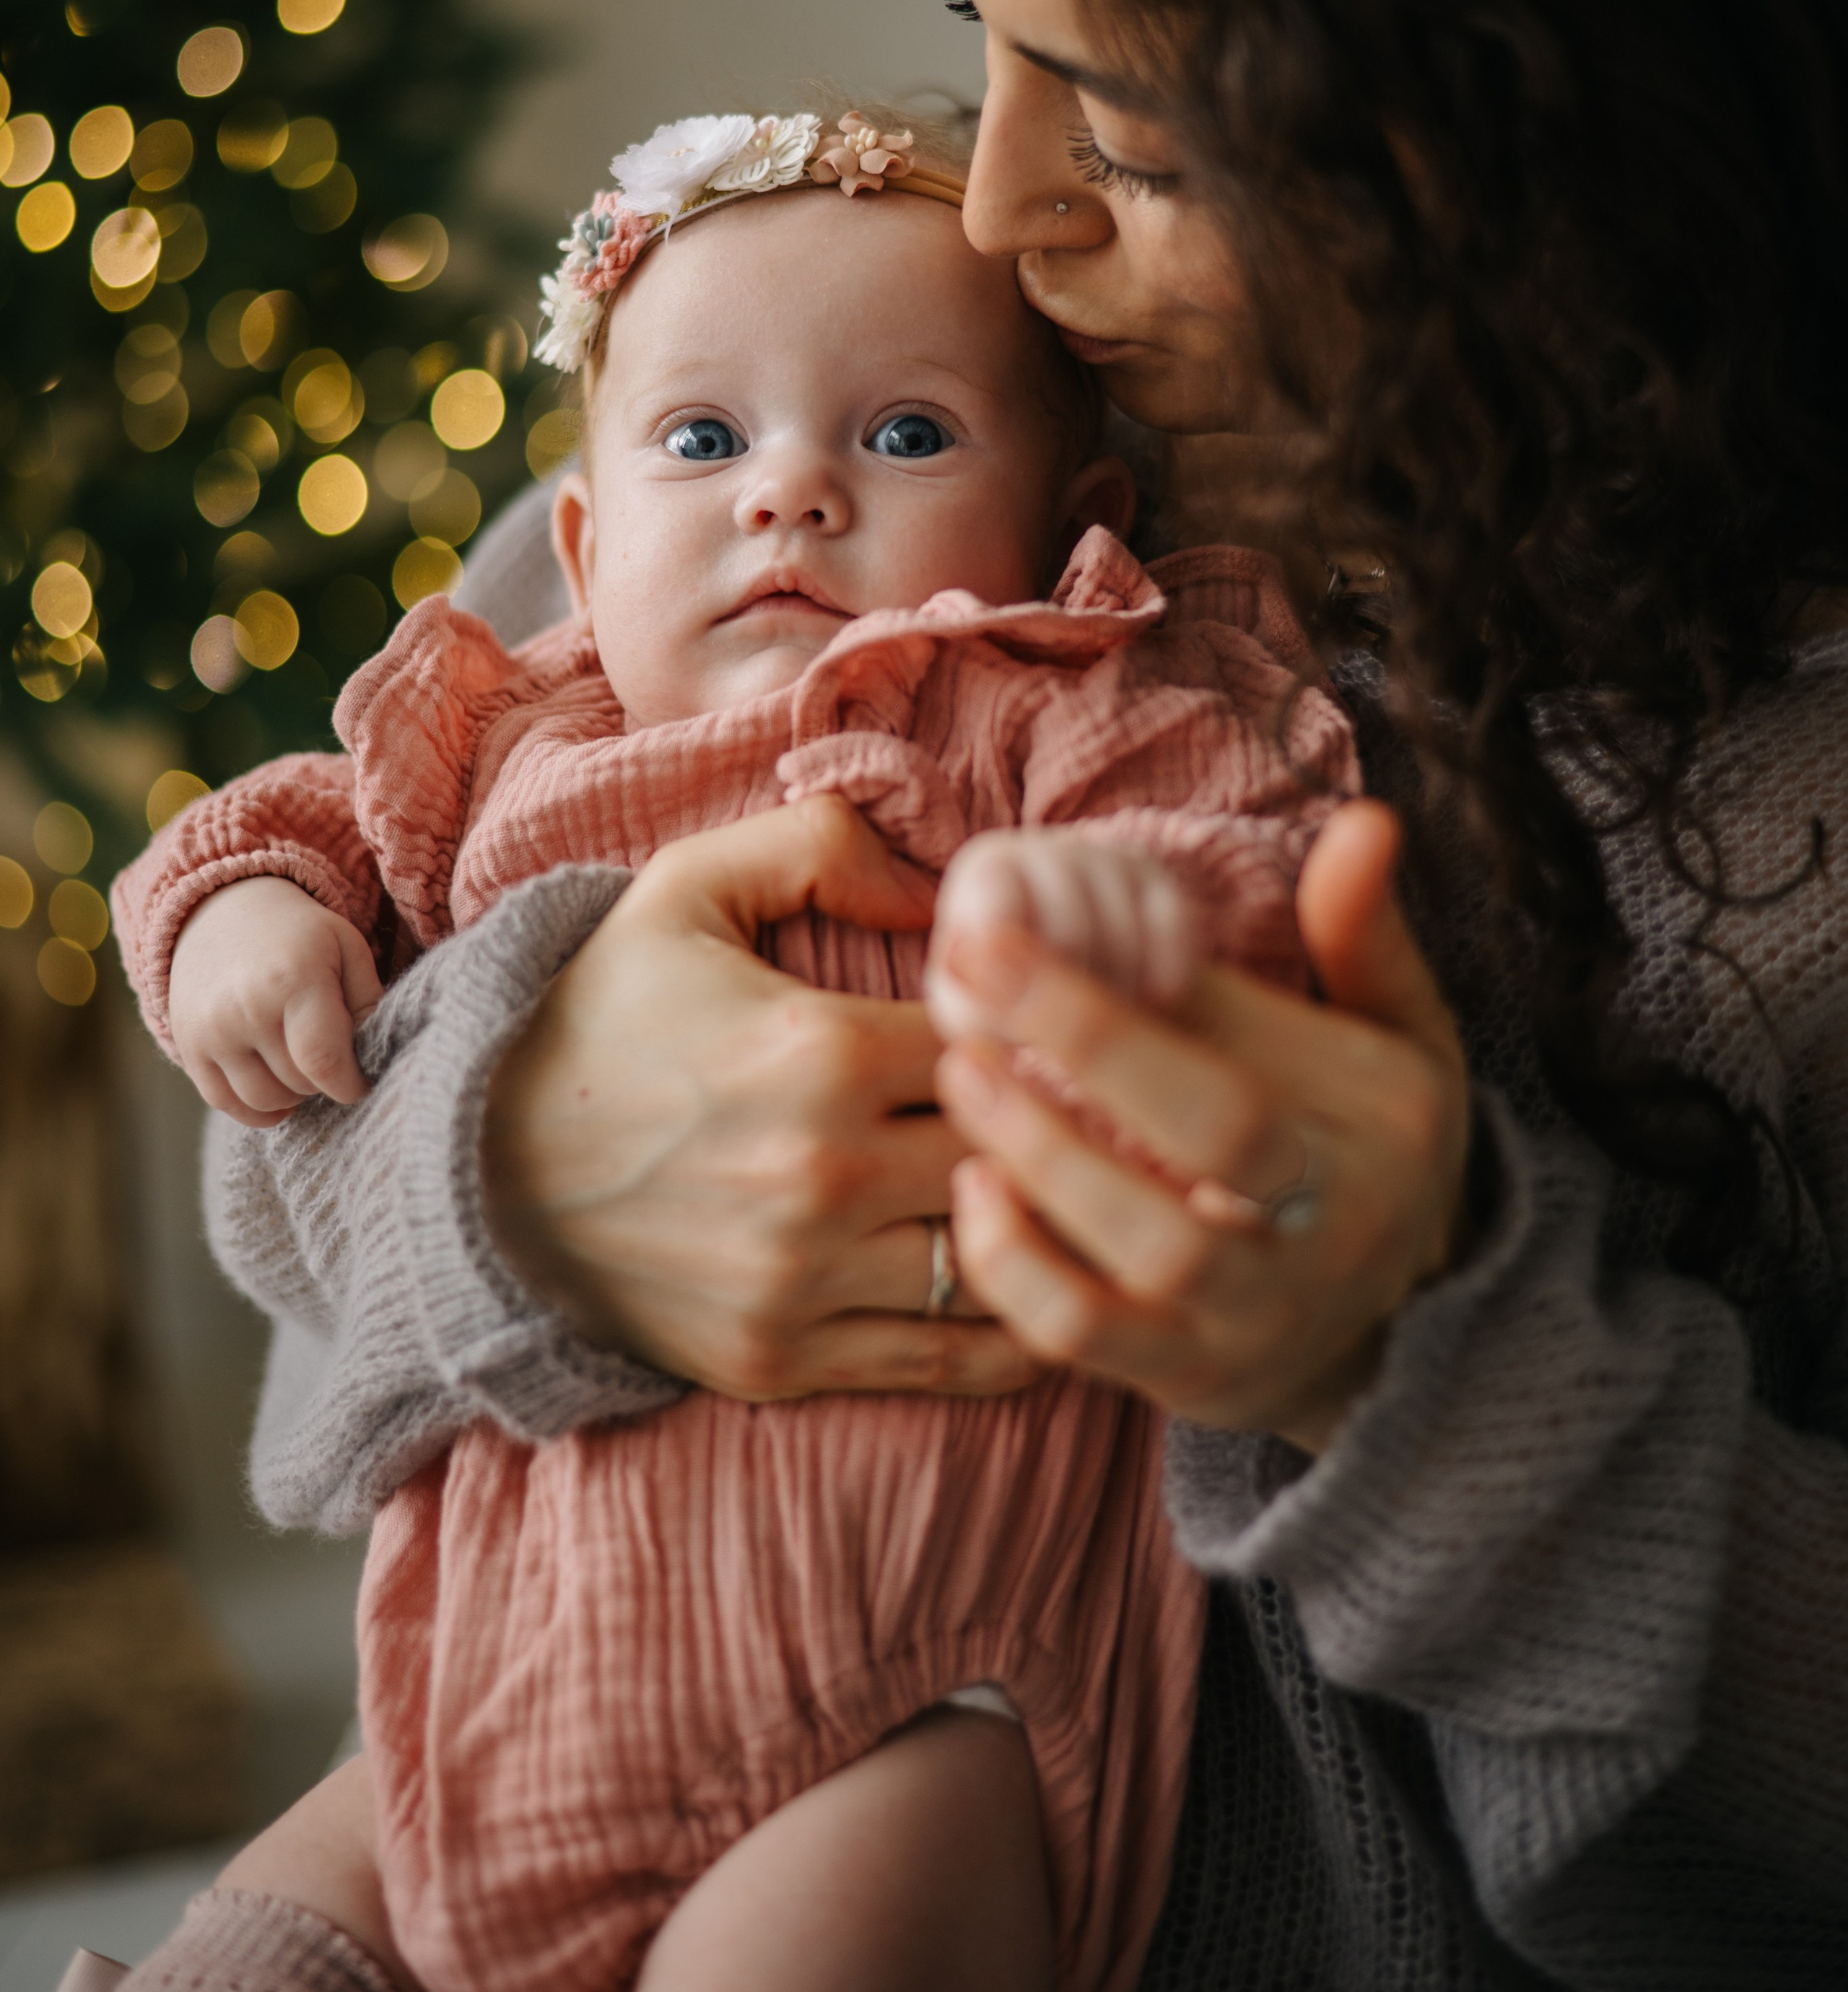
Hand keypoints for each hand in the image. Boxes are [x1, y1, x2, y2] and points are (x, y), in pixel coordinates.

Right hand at [168, 875, 380, 1125]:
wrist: (223, 910)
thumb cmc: (299, 935)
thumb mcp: (346, 946)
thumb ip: (369, 999)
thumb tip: (370, 1052)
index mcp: (295, 979)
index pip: (324, 1060)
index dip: (349, 1085)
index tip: (359, 1083)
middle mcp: (248, 1008)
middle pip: (298, 1083)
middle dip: (323, 1081)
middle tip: (328, 1057)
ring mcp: (212, 1030)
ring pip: (263, 1100)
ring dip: (291, 1095)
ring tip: (301, 1066)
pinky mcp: (189, 1046)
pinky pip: (224, 1102)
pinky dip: (255, 1108)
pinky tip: (274, 1088)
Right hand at [481, 794, 1038, 1400]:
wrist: (475, 1169)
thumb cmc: (601, 1014)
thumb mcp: (687, 887)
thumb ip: (821, 842)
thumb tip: (942, 883)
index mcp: (822, 1052)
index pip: (1010, 1045)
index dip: (1052, 1035)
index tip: (1061, 1032)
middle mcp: (823, 1178)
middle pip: (1020, 1159)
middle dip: (1060, 1134)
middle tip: (1091, 1119)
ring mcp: (801, 1282)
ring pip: (999, 1267)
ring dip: (1046, 1233)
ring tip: (1077, 1201)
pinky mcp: (779, 1361)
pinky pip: (945, 1363)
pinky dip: (1009, 1336)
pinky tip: (1038, 1287)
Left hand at [935, 801, 1469, 1452]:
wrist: (1391, 1326)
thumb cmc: (1364, 1144)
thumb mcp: (1398, 1035)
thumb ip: (1362, 933)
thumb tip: (1364, 819)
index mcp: (1375, 1129)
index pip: (1242, 1063)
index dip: (1117, 1006)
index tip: (1006, 934)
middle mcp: (1325, 1228)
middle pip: (1207, 1147)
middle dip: (1081, 1056)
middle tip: (969, 991)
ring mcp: (1252, 1315)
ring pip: (1147, 1252)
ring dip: (1041, 1162)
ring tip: (964, 1076)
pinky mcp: (1186, 1374)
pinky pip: (1088, 1338)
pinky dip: (1019, 1271)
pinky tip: (973, 1192)